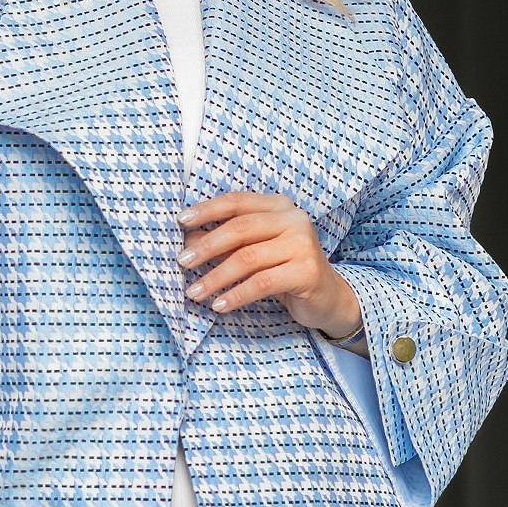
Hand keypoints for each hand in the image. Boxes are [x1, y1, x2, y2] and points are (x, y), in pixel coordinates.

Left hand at [178, 191, 363, 341]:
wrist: (327, 297)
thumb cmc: (284, 271)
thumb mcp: (254, 252)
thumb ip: (226, 243)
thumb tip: (187, 242)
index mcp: (278, 206)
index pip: (237, 201)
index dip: (207, 210)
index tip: (180, 221)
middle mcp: (293, 219)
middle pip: (240, 228)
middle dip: (206, 246)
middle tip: (182, 262)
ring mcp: (303, 244)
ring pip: (248, 258)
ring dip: (216, 277)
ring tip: (194, 292)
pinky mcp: (307, 271)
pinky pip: (262, 283)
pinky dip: (236, 295)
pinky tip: (219, 305)